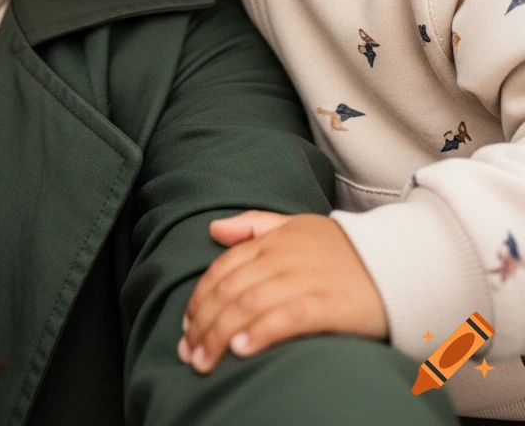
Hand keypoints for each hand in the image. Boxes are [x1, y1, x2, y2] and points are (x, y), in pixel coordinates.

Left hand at [177, 210, 387, 372]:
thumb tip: (213, 229)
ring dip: (220, 335)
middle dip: (203, 324)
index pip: (224, 268)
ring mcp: (305, 278)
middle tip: (188, 353)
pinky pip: (285, 318)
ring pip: (249, 305)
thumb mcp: (298, 226)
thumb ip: (254, 226)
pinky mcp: (327, 304)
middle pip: (230, 291)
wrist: (398, 262)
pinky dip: (258, 333)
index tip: (187, 325)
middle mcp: (285, 256)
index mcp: (275, 239)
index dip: (200, 298)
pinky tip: (241, 351)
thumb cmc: (344, 250)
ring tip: (204, 360)